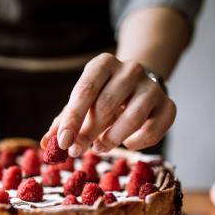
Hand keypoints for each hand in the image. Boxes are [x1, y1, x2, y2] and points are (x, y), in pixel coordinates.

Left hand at [40, 53, 175, 155]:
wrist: (137, 85)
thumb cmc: (101, 97)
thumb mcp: (81, 104)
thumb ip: (63, 122)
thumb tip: (46, 144)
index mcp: (103, 64)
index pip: (85, 90)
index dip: (73, 119)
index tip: (63, 142)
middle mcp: (130, 69)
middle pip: (106, 105)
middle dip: (88, 132)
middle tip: (76, 150)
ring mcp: (151, 87)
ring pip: (132, 117)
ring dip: (112, 139)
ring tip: (99, 147)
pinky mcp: (168, 105)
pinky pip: (153, 129)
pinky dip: (137, 142)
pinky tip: (127, 142)